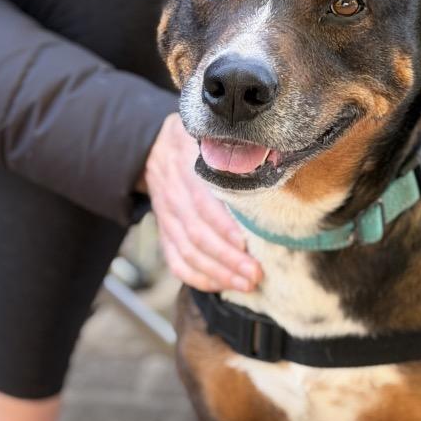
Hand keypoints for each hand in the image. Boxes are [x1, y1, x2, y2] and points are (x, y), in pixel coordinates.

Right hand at [143, 113, 261, 291]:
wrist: (154, 146)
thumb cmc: (194, 142)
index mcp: (185, 167)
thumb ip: (231, 146)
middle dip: (228, 259)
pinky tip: (219, 286)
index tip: (246, 244)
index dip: (224, 228)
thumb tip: (266, 154)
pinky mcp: (165, 232)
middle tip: (255, 274)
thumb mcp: (206, 135)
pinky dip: (197, 278)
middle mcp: (173, 195)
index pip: (203, 204)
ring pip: (188, 252)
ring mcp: (166, 217)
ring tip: (246, 284)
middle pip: (198, 235)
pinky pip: (175, 261)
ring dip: (218, 273)